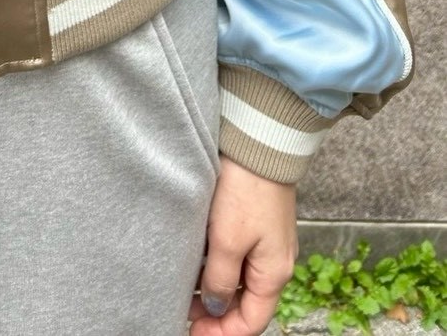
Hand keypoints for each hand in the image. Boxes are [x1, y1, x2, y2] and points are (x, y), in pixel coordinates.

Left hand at [188, 155, 297, 334]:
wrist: (259, 142)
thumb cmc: (246, 190)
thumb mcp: (227, 240)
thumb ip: (220, 278)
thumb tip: (216, 306)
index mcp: (274, 273)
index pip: (253, 321)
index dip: (223, 334)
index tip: (193, 333)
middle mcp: (274, 262)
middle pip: (246, 303)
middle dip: (216, 314)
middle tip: (183, 312)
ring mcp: (265, 242)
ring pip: (239, 280)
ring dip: (215, 290)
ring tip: (184, 290)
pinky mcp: (254, 223)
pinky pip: (237, 257)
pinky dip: (218, 267)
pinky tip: (196, 262)